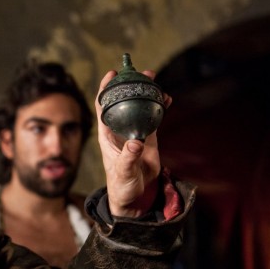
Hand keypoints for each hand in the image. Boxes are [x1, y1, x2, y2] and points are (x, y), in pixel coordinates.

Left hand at [95, 69, 171, 217]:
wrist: (134, 196)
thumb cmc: (122, 185)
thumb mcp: (123, 172)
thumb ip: (129, 157)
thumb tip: (136, 143)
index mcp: (107, 134)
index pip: (102, 107)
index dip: (105, 89)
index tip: (112, 73)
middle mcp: (119, 129)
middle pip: (122, 101)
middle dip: (129, 85)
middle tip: (141, 72)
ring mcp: (134, 132)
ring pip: (139, 107)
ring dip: (145, 93)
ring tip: (155, 79)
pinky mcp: (148, 138)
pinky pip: (153, 118)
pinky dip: (159, 107)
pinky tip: (167, 99)